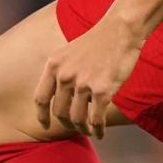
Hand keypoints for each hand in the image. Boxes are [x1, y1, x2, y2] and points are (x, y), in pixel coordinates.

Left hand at [34, 17, 143, 138]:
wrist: (121, 29)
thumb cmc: (100, 41)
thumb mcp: (70, 52)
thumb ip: (63, 72)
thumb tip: (64, 97)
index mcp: (54, 65)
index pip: (41, 98)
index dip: (41, 116)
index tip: (45, 125)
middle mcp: (65, 76)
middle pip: (59, 112)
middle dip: (67, 124)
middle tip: (76, 127)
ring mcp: (83, 83)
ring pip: (77, 118)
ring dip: (82, 129)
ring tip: (89, 131)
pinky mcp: (102, 90)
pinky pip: (96, 119)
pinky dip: (98, 130)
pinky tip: (101, 133)